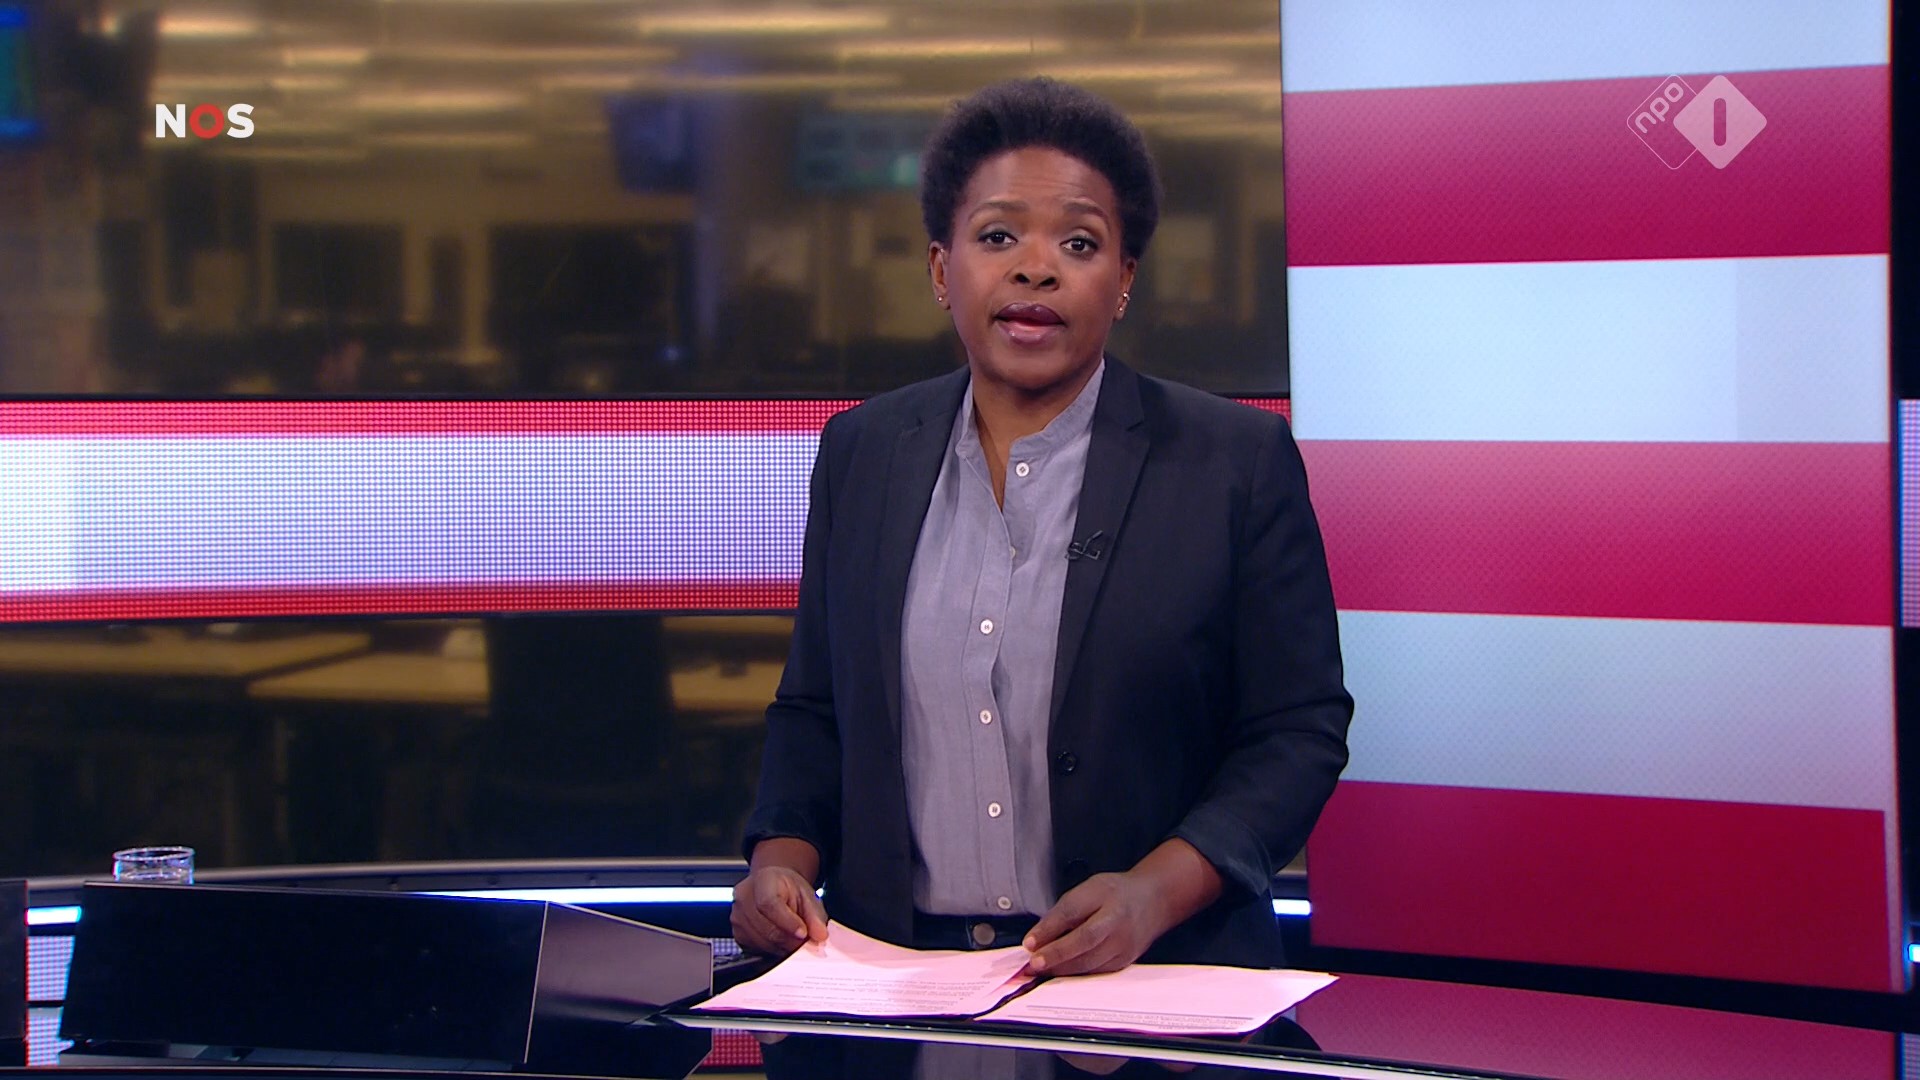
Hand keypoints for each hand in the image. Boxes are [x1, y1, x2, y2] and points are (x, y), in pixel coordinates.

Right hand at [731, 864, 828, 956]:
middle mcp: (744, 897)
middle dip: (789, 940)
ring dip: (782, 947)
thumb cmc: (788, 888)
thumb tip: (820, 934)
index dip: (787, 922)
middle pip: (765, 927)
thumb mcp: (807, 895)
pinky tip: (781, 941)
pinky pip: (756, 949)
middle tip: (805, 942)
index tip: (803, 933)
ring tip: (794, 939)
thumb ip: (815, 915)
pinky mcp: (737, 934)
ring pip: (762, 942)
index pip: (770, 904)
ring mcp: (737, 916)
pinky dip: (772, 950)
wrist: (773, 886)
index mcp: (762, 880)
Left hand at [1023, 839, 1224, 976]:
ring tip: (1040, 972)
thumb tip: (1036, 939)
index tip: (1029, 943)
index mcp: (1106, 897)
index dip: (1050, 929)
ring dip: (1062, 969)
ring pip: (1090, 961)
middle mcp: (1118, 922)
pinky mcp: (1125, 961)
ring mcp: (1124, 944)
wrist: (1153, 901)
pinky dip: (1077, 974)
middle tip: (1033, 965)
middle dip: (1056, 956)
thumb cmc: (1116, 893)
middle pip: (1084, 941)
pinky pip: (1097, 971)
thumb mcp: (1087, 890)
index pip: (1073, 912)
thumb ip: (1062, 913)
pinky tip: (1061, 973)